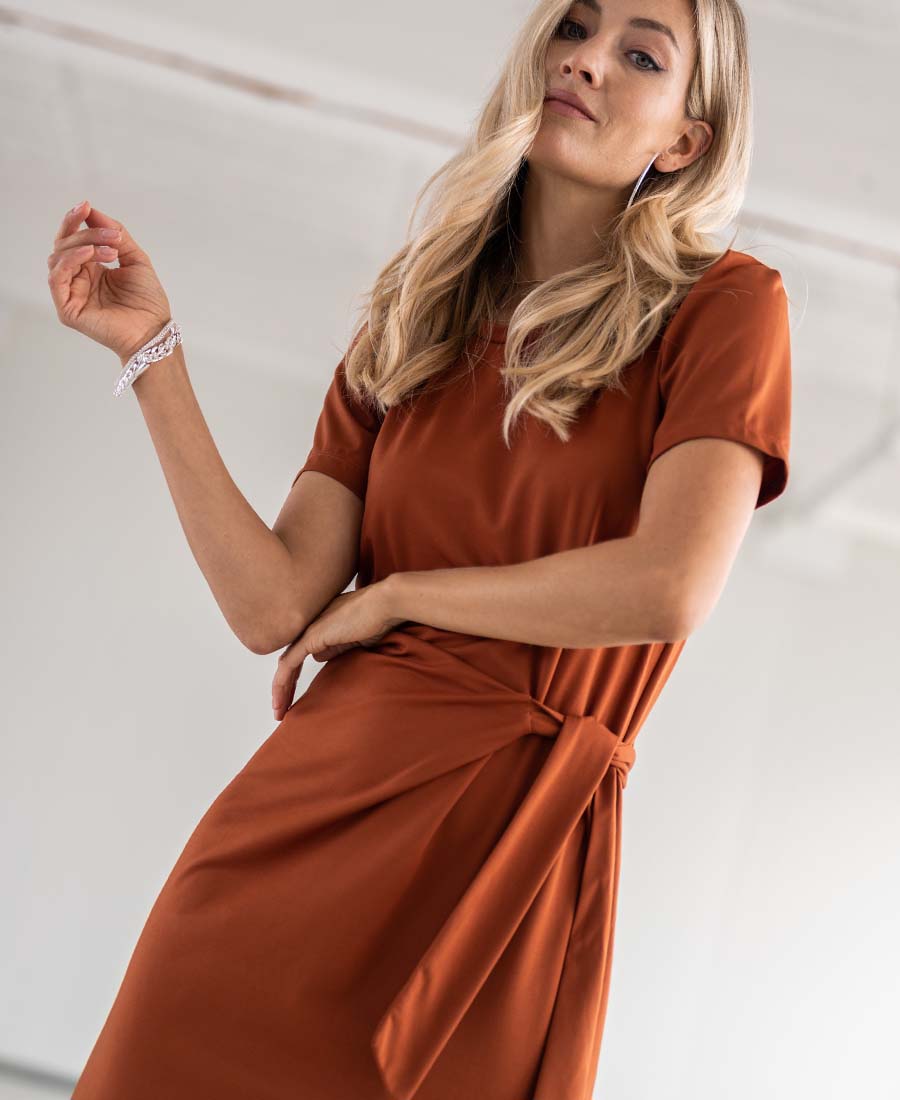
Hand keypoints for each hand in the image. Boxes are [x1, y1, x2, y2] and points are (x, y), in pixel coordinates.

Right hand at [47, 199, 173, 362]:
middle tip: (110, 233)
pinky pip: (57, 278)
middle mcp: (78, 279)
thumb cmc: (147, 301)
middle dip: (85, 232)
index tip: (86, 206)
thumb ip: (116, 234)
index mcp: (91, 268)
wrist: (153, 330)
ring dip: (83, 245)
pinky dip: (71, 260)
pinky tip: (90, 254)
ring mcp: (71, 294)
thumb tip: (92, 211)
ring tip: (110, 250)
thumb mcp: (135, 258)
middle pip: (64, 245)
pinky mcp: (67, 308)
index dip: (76, 220)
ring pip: (59, 258)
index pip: (73, 239)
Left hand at [271, 580, 405, 720]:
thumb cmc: (376, 619)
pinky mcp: (310, 637)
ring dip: (280, 690)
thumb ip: (335, 648)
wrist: (383, 604)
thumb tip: (319, 657)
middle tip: (280, 710)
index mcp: (318, 628)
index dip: (293, 678)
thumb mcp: (352, 640)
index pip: (298, 657)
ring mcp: (308, 631)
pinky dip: (282, 682)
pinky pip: (289, 664)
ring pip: (285, 665)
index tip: (292, 698)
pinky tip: (280, 698)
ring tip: (278, 712)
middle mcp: (309, 628)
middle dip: (283, 688)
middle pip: (288, 662)